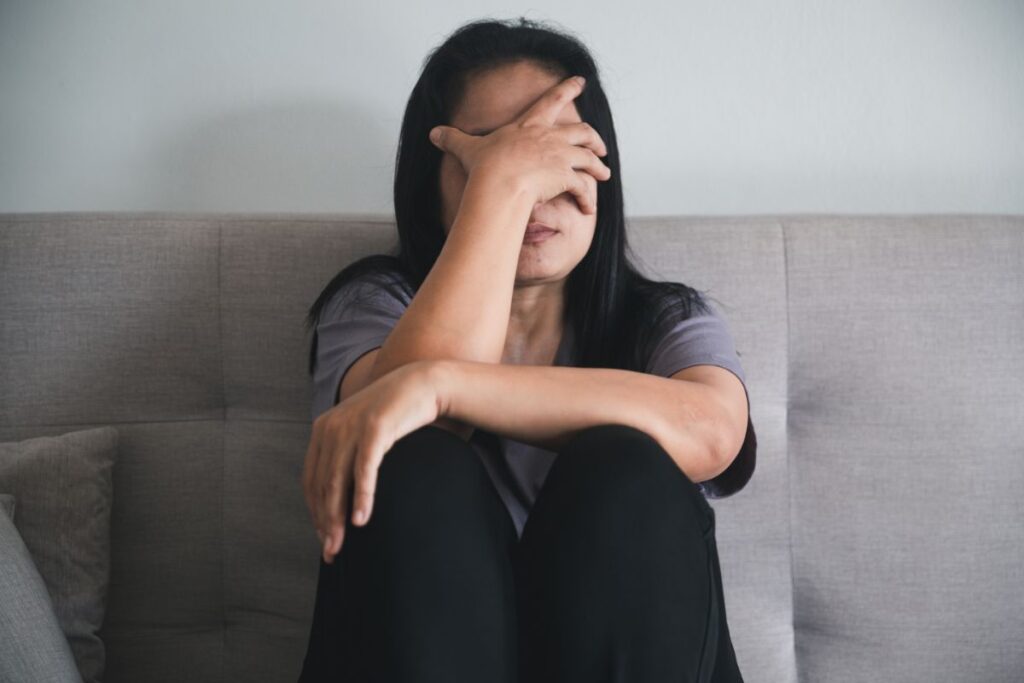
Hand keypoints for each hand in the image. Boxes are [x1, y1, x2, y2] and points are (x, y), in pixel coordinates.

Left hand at [302, 360, 442, 564]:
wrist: (423, 384)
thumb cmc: (396, 415)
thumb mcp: (364, 434)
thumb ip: (348, 456)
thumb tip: (343, 496)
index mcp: (323, 430)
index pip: (311, 480)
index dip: (315, 512)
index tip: (324, 538)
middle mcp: (331, 427)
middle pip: (321, 484)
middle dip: (325, 522)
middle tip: (331, 552)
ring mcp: (351, 425)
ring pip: (337, 481)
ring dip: (338, 516)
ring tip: (342, 543)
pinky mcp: (374, 427)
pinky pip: (364, 469)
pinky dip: (362, 496)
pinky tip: (362, 518)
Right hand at [427, 74, 611, 215]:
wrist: (499, 184)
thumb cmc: (485, 167)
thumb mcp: (467, 149)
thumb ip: (453, 139)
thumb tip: (432, 133)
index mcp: (529, 126)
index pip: (552, 101)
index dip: (568, 88)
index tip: (581, 81)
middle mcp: (550, 138)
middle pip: (582, 131)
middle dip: (594, 138)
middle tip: (601, 146)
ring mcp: (561, 156)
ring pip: (590, 157)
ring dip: (599, 166)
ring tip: (605, 174)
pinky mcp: (566, 177)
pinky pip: (583, 188)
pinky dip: (588, 198)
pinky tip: (589, 208)